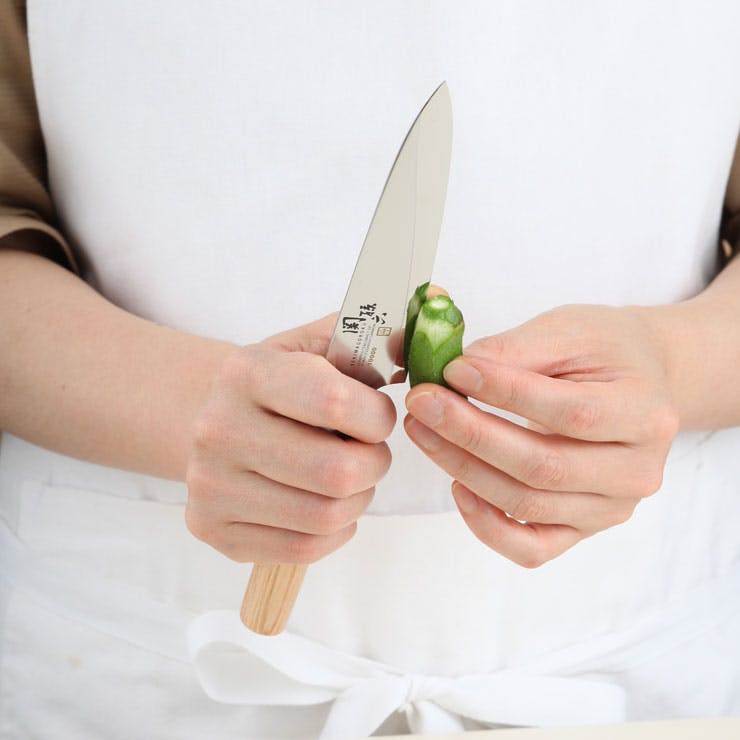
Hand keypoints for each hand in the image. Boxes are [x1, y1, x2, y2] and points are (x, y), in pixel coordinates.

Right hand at [185, 314, 395, 563]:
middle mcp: (218, 429)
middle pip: (337, 472)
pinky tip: (325, 502)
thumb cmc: (281, 385)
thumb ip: (377, 333)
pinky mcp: (213, 530)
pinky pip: (304, 548)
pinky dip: (334, 529)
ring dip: (357, 498)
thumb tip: (439, 305)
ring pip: (325, 516)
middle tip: (369, 451)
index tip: (376, 416)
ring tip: (347, 475)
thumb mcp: (317, 347)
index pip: (337, 402)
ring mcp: (209, 487)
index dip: (377, 416)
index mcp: (247, 372)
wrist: (210, 420)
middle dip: (373, 464)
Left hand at [404, 304, 678, 566]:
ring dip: (464, 468)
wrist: (637, 381)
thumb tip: (451, 371)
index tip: (454, 370)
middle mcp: (636, 471)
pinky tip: (457, 486)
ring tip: (424, 430)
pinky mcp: (582, 529)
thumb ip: (514, 350)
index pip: (569, 412)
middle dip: (471, 433)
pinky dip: (487, 526)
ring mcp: (610, 508)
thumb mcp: (569, 331)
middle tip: (422, 402)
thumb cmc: (604, 352)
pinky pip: (531, 548)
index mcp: (645, 413)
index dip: (505, 393)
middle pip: (543, 466)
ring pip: (528, 504)